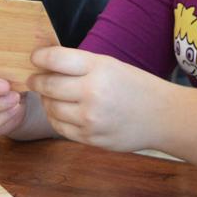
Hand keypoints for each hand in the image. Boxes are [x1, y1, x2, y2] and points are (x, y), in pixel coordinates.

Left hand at [28, 47, 169, 151]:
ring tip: (50, 96)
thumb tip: (44, 64)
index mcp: (98, 68)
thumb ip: (78, 65)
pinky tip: (60, 111)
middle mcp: (92, 93)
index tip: (34, 58)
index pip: (54, 59)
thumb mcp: (109, 65)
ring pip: (50, 108)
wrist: (162, 116)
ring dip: (46, 101)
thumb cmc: (135, 86)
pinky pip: (60, 128)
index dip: (38, 57)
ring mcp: (91, 119)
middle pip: (47, 86)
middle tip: (35, 79)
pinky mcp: (91, 139)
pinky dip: (56, 118)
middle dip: (37, 81)